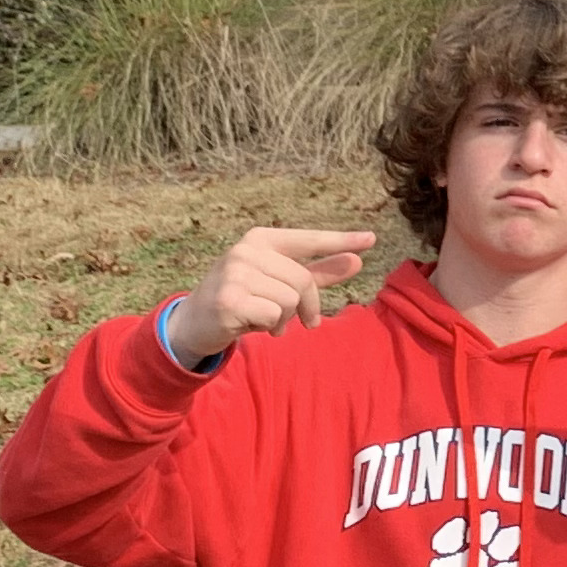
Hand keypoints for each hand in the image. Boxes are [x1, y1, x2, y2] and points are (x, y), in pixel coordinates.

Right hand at [164, 226, 376, 364]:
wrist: (194, 324)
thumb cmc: (243, 299)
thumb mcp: (280, 283)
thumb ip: (318, 272)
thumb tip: (358, 260)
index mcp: (261, 239)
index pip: (308, 240)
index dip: (340, 241)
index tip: (371, 240)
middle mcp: (246, 250)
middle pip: (304, 280)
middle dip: (306, 306)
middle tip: (295, 320)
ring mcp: (235, 273)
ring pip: (290, 300)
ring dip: (283, 319)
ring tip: (263, 318)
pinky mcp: (229, 299)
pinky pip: (274, 315)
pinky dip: (269, 327)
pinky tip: (250, 325)